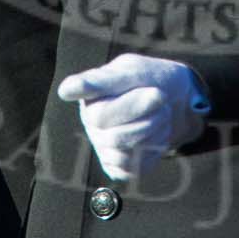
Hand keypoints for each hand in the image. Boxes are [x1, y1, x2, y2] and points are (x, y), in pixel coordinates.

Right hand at [55, 53, 209, 181]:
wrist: (172, 101)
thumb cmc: (149, 81)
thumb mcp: (135, 70)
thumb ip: (109, 80)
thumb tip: (66, 90)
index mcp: (91, 93)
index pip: (86, 96)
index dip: (78, 92)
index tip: (68, 90)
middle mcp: (90, 121)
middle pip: (111, 129)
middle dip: (145, 112)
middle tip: (160, 95)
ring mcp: (101, 145)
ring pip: (124, 149)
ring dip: (154, 128)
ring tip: (160, 112)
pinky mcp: (117, 166)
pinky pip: (134, 167)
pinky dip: (154, 149)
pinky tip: (155, 133)